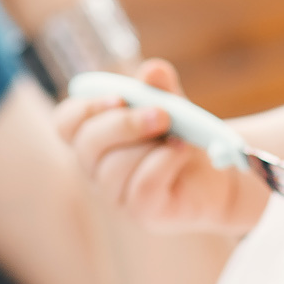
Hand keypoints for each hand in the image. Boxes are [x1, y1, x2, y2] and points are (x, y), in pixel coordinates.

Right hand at [54, 59, 268, 234]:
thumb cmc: (183, 137)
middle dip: (124, 124)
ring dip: (150, 146)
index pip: (66, 123)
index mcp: (95, 136)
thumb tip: (153, 71)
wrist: (218, 174)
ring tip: (180, 138)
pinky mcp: (141, 212)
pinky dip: (166, 162)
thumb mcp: (173, 105)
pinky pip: (142, 185)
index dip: (84, 109)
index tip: (117, 97)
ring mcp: (116, 194)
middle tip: (163, 113)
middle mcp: (97, 167)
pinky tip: (182, 153)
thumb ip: (160, 88)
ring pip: (114, 168)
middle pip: (88, 145)